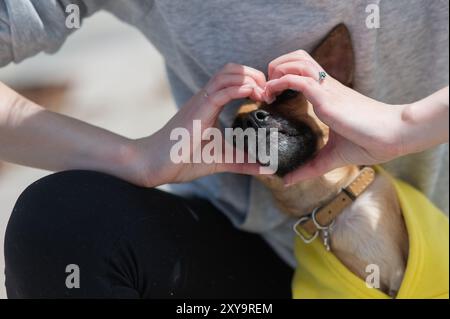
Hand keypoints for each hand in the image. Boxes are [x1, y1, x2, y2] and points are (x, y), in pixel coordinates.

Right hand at [130, 63, 266, 186]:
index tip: (267, 96)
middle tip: (268, 91)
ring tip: (262, 92)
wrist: (152, 164)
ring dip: (248, 77)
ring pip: (225, 74)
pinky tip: (251, 93)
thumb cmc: (181, 160)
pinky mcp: (197, 113)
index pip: (232, 79)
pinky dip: (238, 89)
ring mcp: (200, 103)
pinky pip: (219, 93)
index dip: (252, 80)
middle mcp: (204, 99)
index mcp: (209, 106)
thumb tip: (267, 168)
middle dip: (254, 74)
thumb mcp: (221, 160)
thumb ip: (243, 162)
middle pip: (231, 69)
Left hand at [263, 50, 406, 184]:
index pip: (303, 70)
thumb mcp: (332, 156)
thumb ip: (309, 167)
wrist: (394, 136)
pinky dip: (280, 82)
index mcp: (329, 94)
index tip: (271, 96)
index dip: (283, 75)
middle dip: (277, 65)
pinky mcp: (326, 97)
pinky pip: (298, 79)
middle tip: (267, 87)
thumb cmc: (370, 143)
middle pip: (298, 56)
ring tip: (267, 91)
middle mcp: (326, 86)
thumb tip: (287, 181)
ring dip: (276, 70)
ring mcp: (327, 89)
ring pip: (297, 61)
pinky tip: (272, 95)